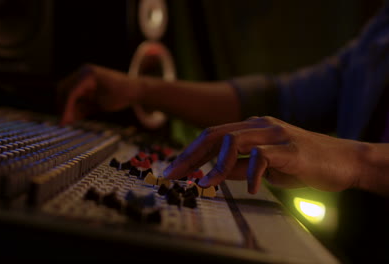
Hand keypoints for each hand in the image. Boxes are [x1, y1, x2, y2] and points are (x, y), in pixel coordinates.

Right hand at [59, 64, 139, 125]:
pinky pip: (74, 95)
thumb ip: (82, 110)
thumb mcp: (102, 105)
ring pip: (66, 93)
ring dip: (67, 107)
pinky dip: (73, 106)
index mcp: (88, 75)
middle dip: (63, 107)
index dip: (65, 108)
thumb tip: (65, 120)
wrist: (134, 89)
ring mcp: (83, 76)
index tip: (62, 123)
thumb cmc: (121, 96)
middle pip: (64, 90)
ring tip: (70, 122)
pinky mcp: (84, 83)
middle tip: (64, 123)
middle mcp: (83, 73)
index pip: (71, 92)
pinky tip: (75, 117)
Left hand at [163, 116, 365, 193]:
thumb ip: (239, 166)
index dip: (189, 152)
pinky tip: (250, 188)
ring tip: (204, 183)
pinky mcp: (291, 149)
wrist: (344, 160)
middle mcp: (260, 125)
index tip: (173, 169)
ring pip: (233, 140)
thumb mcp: (264, 166)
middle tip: (173, 175)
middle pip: (215, 134)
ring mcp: (275, 134)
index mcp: (251, 127)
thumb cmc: (302, 164)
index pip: (212, 135)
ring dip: (214, 165)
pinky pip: (262, 157)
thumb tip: (211, 175)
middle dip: (190, 155)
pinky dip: (250, 173)